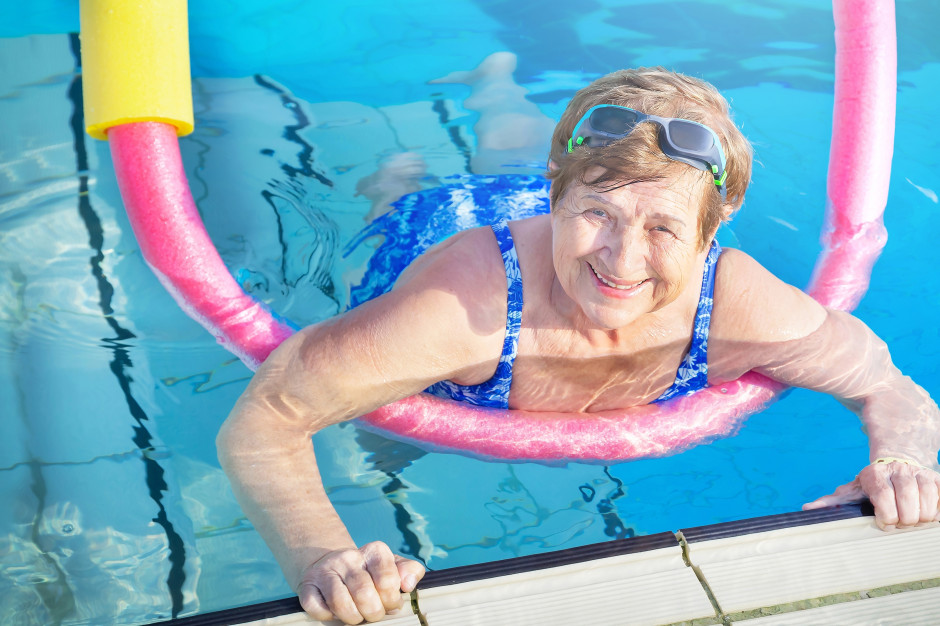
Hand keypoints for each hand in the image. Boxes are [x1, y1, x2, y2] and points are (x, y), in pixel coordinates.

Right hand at [297, 541, 424, 623]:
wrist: (333, 565)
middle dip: (373, 613)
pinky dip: (329, 617)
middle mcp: (349, 557)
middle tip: (374, 614)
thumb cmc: (370, 573)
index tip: (391, 604)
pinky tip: (336, 613)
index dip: (391, 599)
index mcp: (374, 551)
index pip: (387, 578)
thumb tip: (408, 584)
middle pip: (364, 593)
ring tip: (358, 617)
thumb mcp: (393, 567)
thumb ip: (410, 571)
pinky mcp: (308, 585)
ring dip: (353, 618)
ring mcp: (326, 570)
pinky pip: (317, 608)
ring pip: (340, 603)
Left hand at [803, 459, 939, 529]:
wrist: (897, 462)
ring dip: (923, 517)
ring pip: (929, 501)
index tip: (884, 523)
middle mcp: (898, 471)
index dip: (886, 516)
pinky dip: (939, 510)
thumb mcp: (852, 490)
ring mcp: (920, 474)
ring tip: (913, 519)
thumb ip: (832, 501)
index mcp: (875, 475)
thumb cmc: (872, 483)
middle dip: (905, 519)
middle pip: (908, 501)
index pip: (884, 498)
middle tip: (901, 523)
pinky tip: (930, 514)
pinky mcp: (938, 479)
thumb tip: (807, 509)